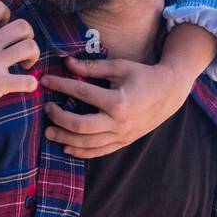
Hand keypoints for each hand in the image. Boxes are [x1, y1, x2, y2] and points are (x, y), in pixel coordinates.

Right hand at [0, 0, 40, 120]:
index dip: (5, 13)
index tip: (0, 26)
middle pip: (23, 26)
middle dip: (27, 34)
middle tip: (18, 46)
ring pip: (30, 48)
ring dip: (34, 55)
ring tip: (25, 65)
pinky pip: (26, 82)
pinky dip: (31, 83)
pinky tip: (27, 86)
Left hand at [38, 56, 194, 157]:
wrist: (169, 93)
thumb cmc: (144, 76)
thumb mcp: (120, 67)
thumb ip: (93, 67)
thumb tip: (67, 64)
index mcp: (118, 101)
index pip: (82, 93)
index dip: (61, 85)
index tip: (46, 81)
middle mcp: (118, 122)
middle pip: (80, 125)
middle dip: (59, 118)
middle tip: (47, 109)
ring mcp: (121, 135)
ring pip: (86, 143)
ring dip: (64, 138)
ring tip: (49, 131)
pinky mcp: (123, 142)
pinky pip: (98, 152)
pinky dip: (81, 152)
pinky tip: (66, 147)